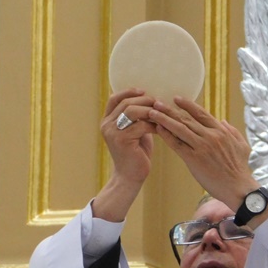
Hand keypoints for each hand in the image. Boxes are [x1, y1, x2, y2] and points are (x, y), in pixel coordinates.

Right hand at [93, 89, 154, 221]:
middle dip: (145, 101)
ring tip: (161, 114)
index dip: (129, 91)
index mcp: (107, 121)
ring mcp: (113, 132)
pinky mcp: (122, 140)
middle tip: (159, 104)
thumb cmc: (135, 154)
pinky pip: (141, 125)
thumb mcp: (134, 131)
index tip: (144, 91)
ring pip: (132, 111)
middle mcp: (106, 125)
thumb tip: (150, 99)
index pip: (114, 98)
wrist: (130, 177)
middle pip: (126, 103)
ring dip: (149, 111)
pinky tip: (161, 129)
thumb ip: (137, 117)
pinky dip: (153, 125)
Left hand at [148, 97, 258, 208]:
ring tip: (152, 113)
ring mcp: (201, 147)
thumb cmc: (240, 168)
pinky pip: (177, 145)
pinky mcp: (194, 159)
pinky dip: (167, 136)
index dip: (187, 105)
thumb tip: (222, 121)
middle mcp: (210, 135)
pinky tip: (158, 129)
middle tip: (156, 102)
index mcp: (221, 130)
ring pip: (179, 129)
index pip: (201, 113)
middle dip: (170, 110)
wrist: (237, 187)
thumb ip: (232, 131)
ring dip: (164, 120)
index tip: (176, 99)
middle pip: (186, 119)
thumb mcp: (241, 145)